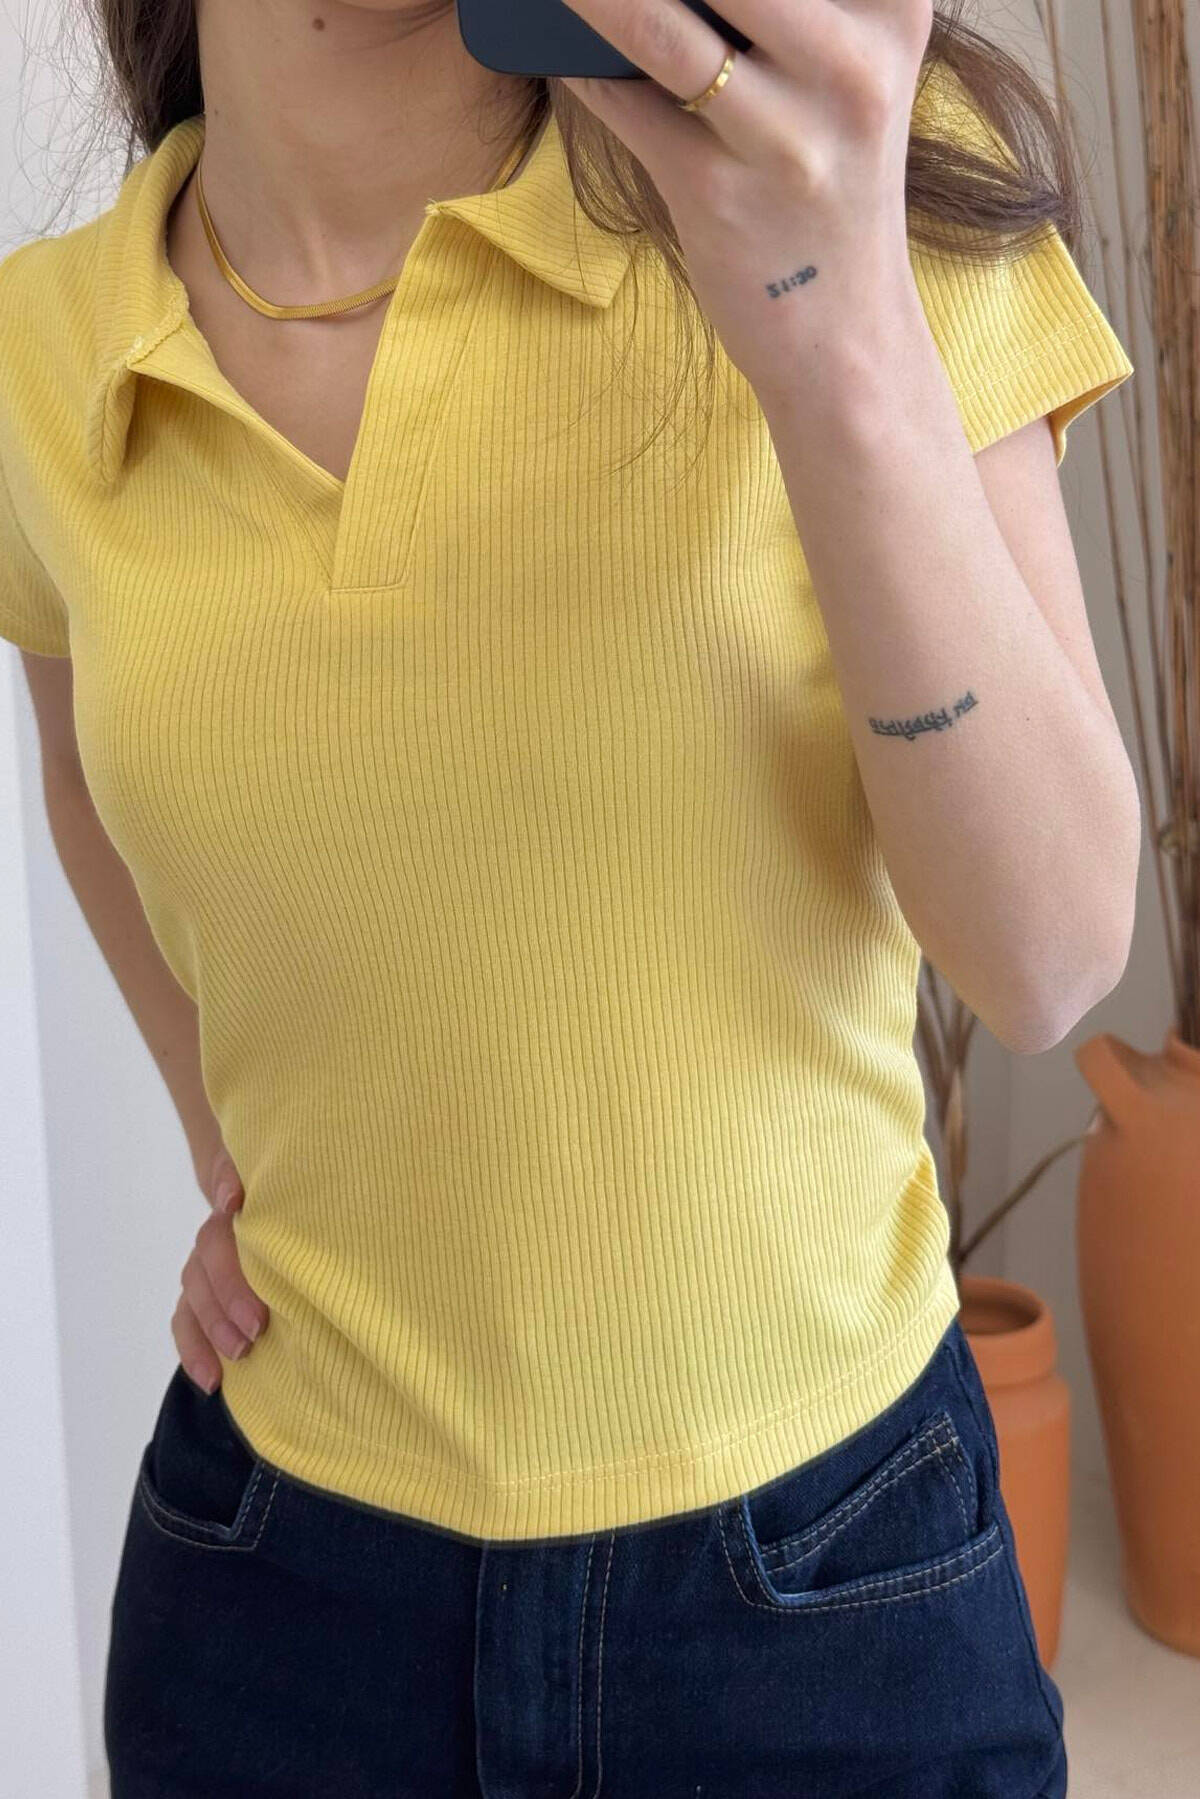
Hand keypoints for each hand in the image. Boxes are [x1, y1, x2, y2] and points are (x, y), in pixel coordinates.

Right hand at [172, 1146, 268, 1392]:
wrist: (273, 1215)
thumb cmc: (291, 1209)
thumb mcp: (288, 1195)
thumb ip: (264, 1193)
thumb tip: (231, 1195)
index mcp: (240, 1206)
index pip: (226, 1214)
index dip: (228, 1221)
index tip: (235, 1229)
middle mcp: (216, 1234)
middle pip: (208, 1257)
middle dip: (229, 1293)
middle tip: (257, 1325)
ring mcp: (203, 1267)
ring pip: (194, 1294)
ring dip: (213, 1326)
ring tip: (240, 1353)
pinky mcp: (196, 1299)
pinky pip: (185, 1324)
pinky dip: (195, 1352)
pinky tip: (211, 1379)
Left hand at [559, 0, 932, 402]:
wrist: (843, 336)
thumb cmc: (828, 186)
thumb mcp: (848, 70)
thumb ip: (798, 7)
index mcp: (892, 8)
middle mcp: (852, 62)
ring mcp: (787, 134)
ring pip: (656, 17)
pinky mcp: (718, 195)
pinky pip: (622, 100)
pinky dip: (577, 63)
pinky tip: (557, 40)